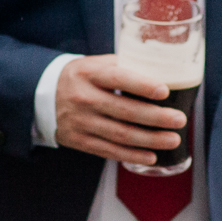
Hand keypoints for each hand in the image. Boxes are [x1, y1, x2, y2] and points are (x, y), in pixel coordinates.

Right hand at [53, 54, 185, 164]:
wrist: (42, 96)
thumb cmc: (80, 77)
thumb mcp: (95, 64)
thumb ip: (124, 66)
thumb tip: (162, 72)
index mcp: (90, 74)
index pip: (119, 79)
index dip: (142, 86)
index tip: (165, 91)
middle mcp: (84, 98)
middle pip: (125, 111)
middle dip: (156, 117)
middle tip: (179, 120)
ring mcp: (81, 122)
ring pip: (120, 135)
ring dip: (150, 140)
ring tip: (173, 139)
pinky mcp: (79, 141)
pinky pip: (109, 151)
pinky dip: (132, 155)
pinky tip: (152, 156)